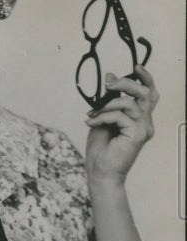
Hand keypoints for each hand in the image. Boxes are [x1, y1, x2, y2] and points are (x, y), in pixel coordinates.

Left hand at [85, 65, 158, 185]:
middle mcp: (146, 123)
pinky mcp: (138, 135)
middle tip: (108, 85)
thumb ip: (109, 99)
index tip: (136, 67)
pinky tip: (91, 123)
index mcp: (140, 119)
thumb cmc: (101, 149)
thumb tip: (110, 77)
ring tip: (93, 112)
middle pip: (145, 93)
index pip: (150, 94)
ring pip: (131, 102)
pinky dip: (103, 116)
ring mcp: (144, 129)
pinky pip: (120, 116)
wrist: (100, 173)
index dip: (146, 78)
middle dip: (126, 84)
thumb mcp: (103, 118)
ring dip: (108, 104)